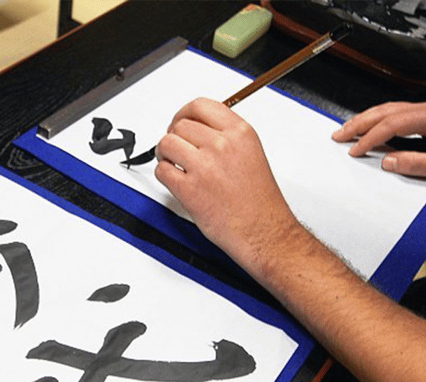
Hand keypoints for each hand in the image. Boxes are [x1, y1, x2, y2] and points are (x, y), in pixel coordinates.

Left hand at [154, 98, 300, 272]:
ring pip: (166, 144)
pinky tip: (175, 180)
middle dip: (173, 135)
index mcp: (240, 133)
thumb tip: (201, 130)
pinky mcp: (189, 188)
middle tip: (175, 148)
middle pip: (180, 124)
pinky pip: (162, 170)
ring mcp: (204, 166)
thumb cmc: (259, 202)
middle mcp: (222, 145)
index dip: (184, 113)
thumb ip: (227, 137)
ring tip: (172, 164)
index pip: (200, 106)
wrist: (263, 232)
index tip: (180, 122)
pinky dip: (163, 174)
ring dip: (164, 154)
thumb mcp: (252, 154)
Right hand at [332, 102, 425, 181]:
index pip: (392, 124)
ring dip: (365, 120)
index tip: (355, 151)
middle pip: (385, 111)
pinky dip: (377, 121)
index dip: (370, 138)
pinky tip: (368, 129)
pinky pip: (395, 115)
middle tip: (338, 135)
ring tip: (346, 130)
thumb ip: (416, 165)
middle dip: (359, 123)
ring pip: (388, 110)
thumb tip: (388, 162)